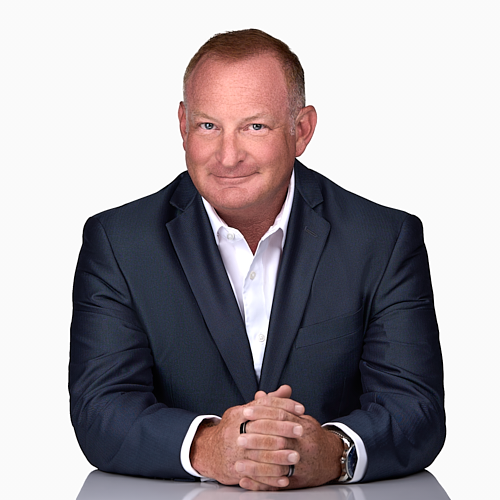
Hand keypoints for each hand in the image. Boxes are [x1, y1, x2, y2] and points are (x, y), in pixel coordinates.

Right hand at [189, 387, 304, 486]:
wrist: (208, 451)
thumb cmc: (233, 429)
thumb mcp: (246, 411)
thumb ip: (268, 402)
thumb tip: (287, 389)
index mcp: (239, 413)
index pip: (263, 405)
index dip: (283, 405)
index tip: (301, 409)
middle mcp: (235, 430)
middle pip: (262, 427)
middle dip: (284, 429)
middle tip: (301, 430)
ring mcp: (234, 451)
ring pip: (260, 453)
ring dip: (280, 456)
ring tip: (296, 455)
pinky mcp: (234, 469)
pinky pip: (255, 475)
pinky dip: (271, 478)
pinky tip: (285, 478)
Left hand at [237, 387, 343, 489]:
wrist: (333, 457)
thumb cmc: (312, 435)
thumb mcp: (299, 417)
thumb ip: (280, 406)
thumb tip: (260, 395)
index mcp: (303, 426)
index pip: (281, 416)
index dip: (262, 413)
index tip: (246, 412)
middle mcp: (303, 445)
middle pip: (278, 441)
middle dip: (256, 440)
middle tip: (238, 438)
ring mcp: (301, 465)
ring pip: (276, 466)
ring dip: (255, 466)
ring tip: (237, 463)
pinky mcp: (297, 481)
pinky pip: (276, 484)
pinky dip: (259, 484)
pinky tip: (245, 481)